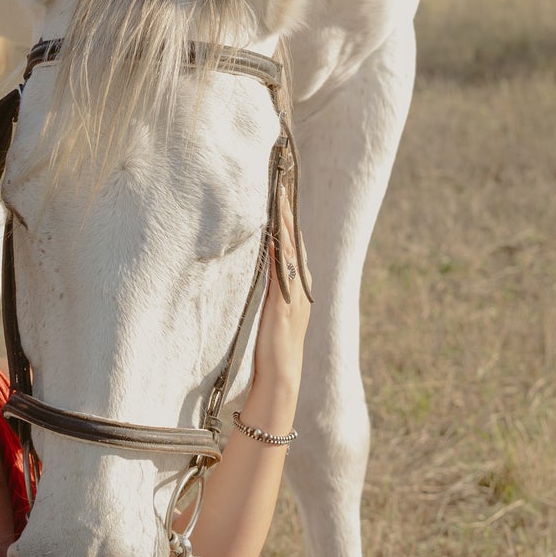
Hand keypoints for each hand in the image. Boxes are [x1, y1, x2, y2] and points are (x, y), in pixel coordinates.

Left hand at [250, 184, 310, 412]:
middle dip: (288, 210)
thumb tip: (256, 269)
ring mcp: (294, 292)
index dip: (288, 218)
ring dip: (284, 220)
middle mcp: (299, 285)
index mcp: (296, 287)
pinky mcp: (284, 302)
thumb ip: (267, 290)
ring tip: (278, 192)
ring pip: (290, 247)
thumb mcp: (269, 312)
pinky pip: (282, 267)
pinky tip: (273, 229)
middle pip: (294, 239)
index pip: (292, 244)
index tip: (280, 191)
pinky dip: (279, 246)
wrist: (280, 376)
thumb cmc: (270, 349)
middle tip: (282, 180)